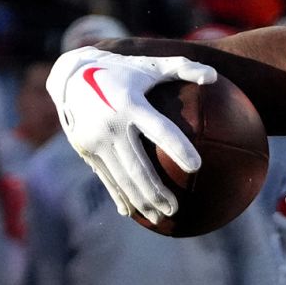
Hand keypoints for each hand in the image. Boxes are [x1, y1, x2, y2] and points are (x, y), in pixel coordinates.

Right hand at [45, 47, 216, 223]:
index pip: (159, 129)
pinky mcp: (84, 149)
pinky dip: (118, 195)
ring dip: (140, 201)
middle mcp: (111, 124)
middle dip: (156, 191)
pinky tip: (131, 213)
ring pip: (121, 177)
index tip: (196, 166)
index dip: (178, 147)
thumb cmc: (123, 71)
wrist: (71, 75)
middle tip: (176, 210)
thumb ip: (184, 68)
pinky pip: (105, 177)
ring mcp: (94, 139)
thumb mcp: (151, 65)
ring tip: (160, 218)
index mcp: (131, 103)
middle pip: (138, 166)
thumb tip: (214, 76)